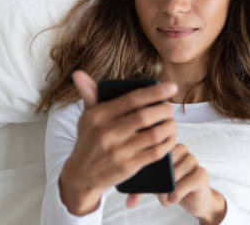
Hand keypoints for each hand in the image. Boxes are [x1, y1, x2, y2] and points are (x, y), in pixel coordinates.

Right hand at [59, 70, 177, 214]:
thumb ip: (89, 94)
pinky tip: (170, 138)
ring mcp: (118, 151)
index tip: (171, 87)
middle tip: (170, 107)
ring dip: (169, 127)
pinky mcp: (128, 166)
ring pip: (154, 134)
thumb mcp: (86, 117)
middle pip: (145, 116)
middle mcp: (107, 133)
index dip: (155, 92)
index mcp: (99, 116)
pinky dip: (167, 144)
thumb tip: (78, 73)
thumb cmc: (88, 140)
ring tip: (172, 122)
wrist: (81, 175)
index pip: (132, 99)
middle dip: (164, 109)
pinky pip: (155, 152)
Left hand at [126, 144, 226, 223]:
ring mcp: (192, 160)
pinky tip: (175, 199)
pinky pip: (182, 185)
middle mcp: (182, 150)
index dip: (148, 166)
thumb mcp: (154, 185)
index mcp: (168, 147)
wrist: (195, 199)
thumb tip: (129, 202)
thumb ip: (140, 189)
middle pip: (163, 163)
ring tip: (166, 198)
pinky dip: (175, 196)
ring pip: (172, 175)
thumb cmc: (173, 187)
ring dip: (166, 192)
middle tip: (158, 193)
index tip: (146, 181)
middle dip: (158, 182)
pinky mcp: (201, 173)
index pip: (154, 150)